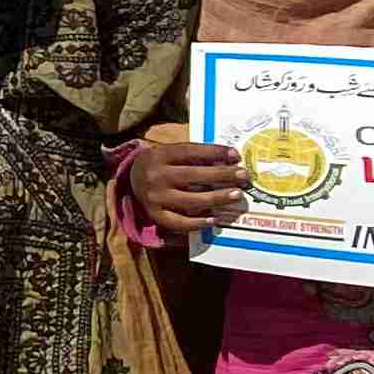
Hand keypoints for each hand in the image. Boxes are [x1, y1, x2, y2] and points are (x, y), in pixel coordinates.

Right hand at [127, 133, 246, 239]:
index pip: (190, 151)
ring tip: (236, 195)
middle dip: (222, 175)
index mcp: (159, 155)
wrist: (130, 179)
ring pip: (191, 200)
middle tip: (243, 176)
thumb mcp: (170, 152)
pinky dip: (198, 222)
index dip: (214, 152)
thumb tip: (229, 160)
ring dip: (217, 198)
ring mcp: (155, 197)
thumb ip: (194, 156)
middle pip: (193, 176)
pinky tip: (213, 219)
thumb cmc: (160, 164)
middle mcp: (156, 176)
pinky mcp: (155, 214)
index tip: (236, 155)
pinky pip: (179, 222)